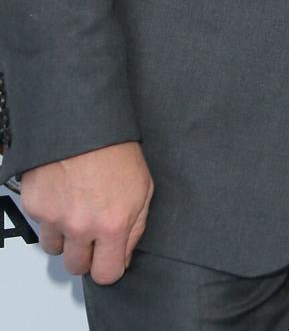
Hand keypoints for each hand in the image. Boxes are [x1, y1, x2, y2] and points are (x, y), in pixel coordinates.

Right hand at [21, 142, 153, 283]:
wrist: (87, 123)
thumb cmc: (118, 150)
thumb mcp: (144, 188)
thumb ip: (136, 228)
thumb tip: (123, 256)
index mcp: (113, 224)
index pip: (106, 275)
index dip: (108, 267)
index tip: (108, 258)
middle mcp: (82, 226)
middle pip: (76, 268)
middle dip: (85, 254)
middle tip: (91, 230)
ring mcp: (55, 217)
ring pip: (55, 249)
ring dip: (65, 236)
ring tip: (76, 209)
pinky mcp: (35, 205)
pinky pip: (41, 224)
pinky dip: (51, 214)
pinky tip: (64, 192)